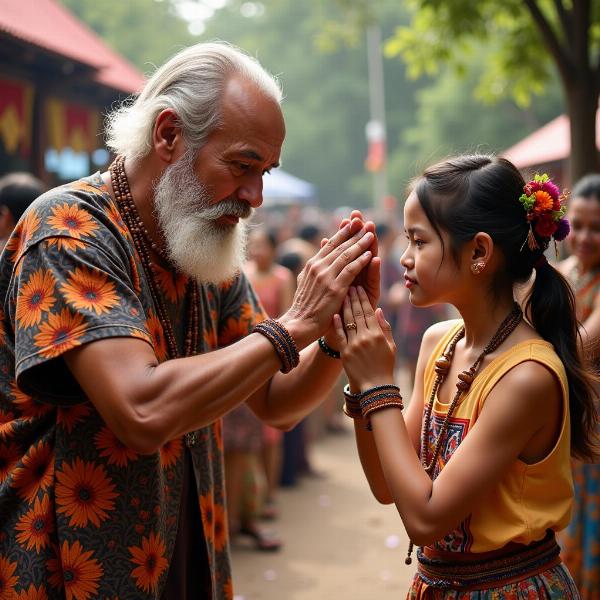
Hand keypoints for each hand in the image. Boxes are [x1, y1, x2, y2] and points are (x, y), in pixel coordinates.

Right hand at [280, 220, 374, 348]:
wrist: (299, 324)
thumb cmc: (304, 307)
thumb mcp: (304, 283)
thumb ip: (312, 270)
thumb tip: (314, 261)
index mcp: (312, 265)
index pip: (329, 244)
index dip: (342, 232)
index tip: (351, 223)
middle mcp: (318, 267)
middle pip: (340, 246)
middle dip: (354, 233)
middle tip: (365, 222)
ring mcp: (326, 277)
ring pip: (347, 255)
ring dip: (361, 243)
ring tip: (371, 234)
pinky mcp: (335, 288)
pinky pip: (351, 270)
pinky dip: (361, 261)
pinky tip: (370, 254)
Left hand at [333, 286, 395, 391]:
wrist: (375, 388)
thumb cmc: (385, 366)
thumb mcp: (391, 346)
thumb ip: (384, 327)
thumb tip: (378, 310)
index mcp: (378, 334)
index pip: (369, 311)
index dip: (363, 298)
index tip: (359, 287)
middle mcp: (366, 337)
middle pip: (358, 313)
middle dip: (353, 297)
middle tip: (349, 285)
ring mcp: (354, 345)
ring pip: (348, 321)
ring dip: (344, 306)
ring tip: (341, 294)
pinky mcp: (345, 352)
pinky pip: (340, 335)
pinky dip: (337, 324)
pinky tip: (334, 314)